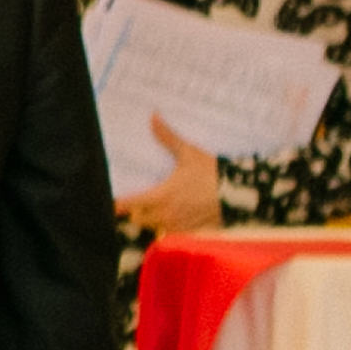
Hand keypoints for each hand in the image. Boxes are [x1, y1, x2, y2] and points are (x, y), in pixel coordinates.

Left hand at [115, 117, 223, 238]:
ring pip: (153, 227)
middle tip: (132, 202)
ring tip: (148, 208)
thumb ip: (167, 137)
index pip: (130, 205)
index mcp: (161, 196)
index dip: (118, 204)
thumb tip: (153, 117)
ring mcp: (178, 224)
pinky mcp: (190, 230)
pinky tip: (168, 214)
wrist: (239, 192)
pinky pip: (169, 232)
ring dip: (148, 220)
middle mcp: (166, 214)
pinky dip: (165, 225)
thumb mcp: (188, 153)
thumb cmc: (212, 172)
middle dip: (133, 212)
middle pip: (138, 219)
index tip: (111, 201)